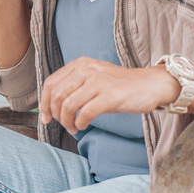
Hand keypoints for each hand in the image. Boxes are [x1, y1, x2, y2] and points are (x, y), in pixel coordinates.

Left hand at [39, 58, 179, 134]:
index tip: (46, 118)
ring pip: (69, 104)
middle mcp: (87, 69)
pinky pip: (85, 112)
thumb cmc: (120, 87)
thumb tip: (51, 106)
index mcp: (80, 64)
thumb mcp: (93, 80)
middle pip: (57, 95)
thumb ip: (74, 87)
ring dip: (67, 121)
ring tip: (74, 128)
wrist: (149, 85)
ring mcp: (99, 81)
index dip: (44, 103)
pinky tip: (83, 126)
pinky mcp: (111, 95)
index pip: (51, 83)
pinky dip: (80, 123)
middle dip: (55, 115)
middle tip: (64, 125)